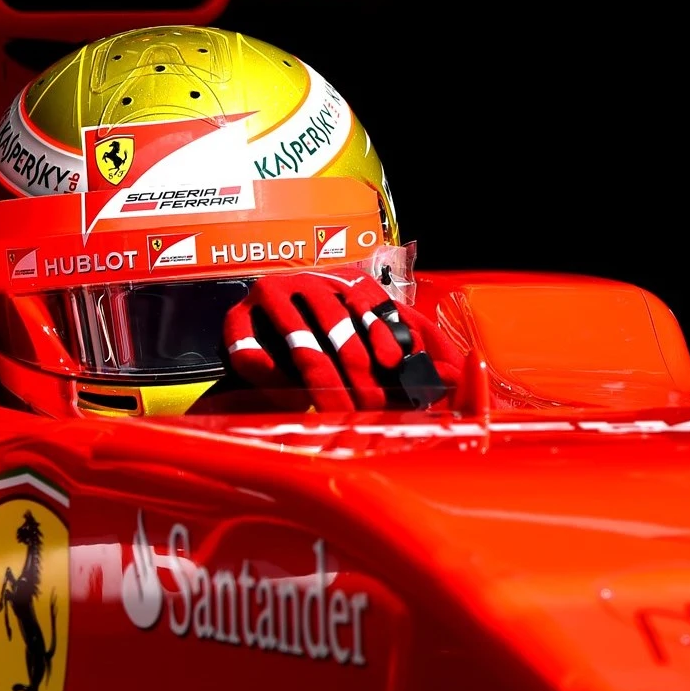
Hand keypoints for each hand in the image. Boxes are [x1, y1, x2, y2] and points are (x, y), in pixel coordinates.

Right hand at [221, 268, 462, 411]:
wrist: (265, 359)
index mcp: (345, 282)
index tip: (395, 365)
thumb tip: (455, 376)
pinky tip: (288, 398)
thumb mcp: (369, 356)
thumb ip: (406, 363)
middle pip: (336, 322)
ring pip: (298, 338)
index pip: (370, 301)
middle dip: (356, 370)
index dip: (384, 332)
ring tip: (334, 409)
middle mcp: (309, 281)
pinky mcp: (234, 318)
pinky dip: (271, 377)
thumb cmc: (327, 360)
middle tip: (369, 405)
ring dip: (320, 381)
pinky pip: (251, 349)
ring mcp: (270, 294)